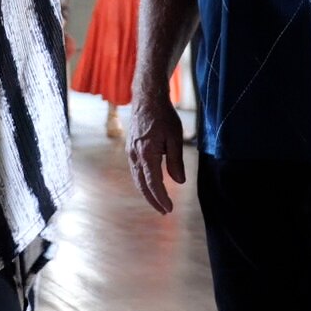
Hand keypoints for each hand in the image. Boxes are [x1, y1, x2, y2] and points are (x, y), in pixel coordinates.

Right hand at [126, 90, 185, 214]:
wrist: (147, 98)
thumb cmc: (163, 116)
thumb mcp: (175, 137)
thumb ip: (176, 161)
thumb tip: (179, 182)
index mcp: (146, 153)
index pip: (153, 183)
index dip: (161, 198)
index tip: (169, 209)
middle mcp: (135, 155)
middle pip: (142, 184)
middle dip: (153, 200)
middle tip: (164, 211)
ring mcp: (130, 152)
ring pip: (137, 178)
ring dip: (147, 192)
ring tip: (158, 202)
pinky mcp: (130, 148)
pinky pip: (135, 170)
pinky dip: (142, 181)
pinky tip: (149, 184)